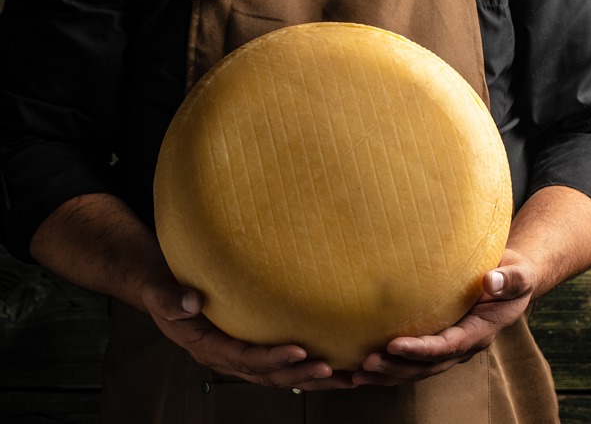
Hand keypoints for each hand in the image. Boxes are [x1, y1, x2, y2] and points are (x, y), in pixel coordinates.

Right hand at [141, 275, 355, 390]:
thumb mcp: (160, 293)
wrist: (166, 292)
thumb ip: (171, 299)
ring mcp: (243, 357)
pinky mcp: (255, 349)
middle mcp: (229, 358)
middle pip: (268, 375)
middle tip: (330, 369)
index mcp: (208, 348)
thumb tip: (191, 301)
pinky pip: (284, 364)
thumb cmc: (165, 292)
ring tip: (348, 378)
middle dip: (300, 374)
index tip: (298, 351)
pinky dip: (310, 368)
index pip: (243, 358)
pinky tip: (339, 367)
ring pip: (282, 375)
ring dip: (314, 379)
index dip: (271, 358)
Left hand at [352, 249, 536, 385]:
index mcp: (479, 332)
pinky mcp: (437, 343)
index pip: (448, 346)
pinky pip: (411, 362)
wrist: (511, 283)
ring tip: (355, 374)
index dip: (422, 349)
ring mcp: (449, 348)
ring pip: (415, 370)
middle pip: (426, 366)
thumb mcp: (519, 275)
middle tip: (366, 363)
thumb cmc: (514, 275)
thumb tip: (490, 281)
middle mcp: (463, 346)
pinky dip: (387, 368)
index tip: (394, 345)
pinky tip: (358, 370)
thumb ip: (508, 279)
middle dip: (396, 368)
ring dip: (387, 374)